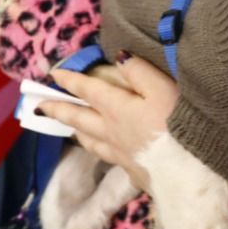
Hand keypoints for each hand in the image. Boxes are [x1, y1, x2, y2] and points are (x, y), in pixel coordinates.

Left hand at [39, 55, 178, 191]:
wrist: (187, 171)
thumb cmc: (178, 124)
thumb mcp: (162, 88)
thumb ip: (139, 71)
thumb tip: (119, 57)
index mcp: (117, 108)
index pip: (88, 90)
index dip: (70, 80)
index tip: (52, 74)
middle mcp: (111, 131)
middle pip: (79, 118)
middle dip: (59, 109)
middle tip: (40, 106)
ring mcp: (120, 153)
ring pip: (90, 140)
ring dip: (76, 130)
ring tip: (69, 127)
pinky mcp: (131, 170)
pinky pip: (106, 156)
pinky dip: (97, 149)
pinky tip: (102, 150)